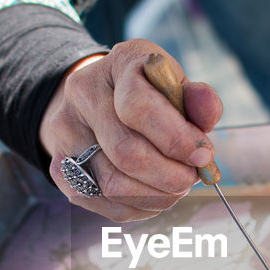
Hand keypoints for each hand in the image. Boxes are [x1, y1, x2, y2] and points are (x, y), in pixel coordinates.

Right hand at [41, 40, 222, 221]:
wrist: (98, 101)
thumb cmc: (150, 95)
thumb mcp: (176, 86)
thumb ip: (196, 100)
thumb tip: (209, 112)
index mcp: (120, 63)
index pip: (139, 107)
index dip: (176, 139)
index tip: (203, 156)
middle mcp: (83, 93)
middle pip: (126, 152)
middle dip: (170, 175)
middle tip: (191, 178)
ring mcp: (66, 132)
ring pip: (113, 184)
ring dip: (157, 195)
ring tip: (176, 186)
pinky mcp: (61, 168)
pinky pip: (105, 203)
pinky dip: (140, 207)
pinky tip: (155, 194)